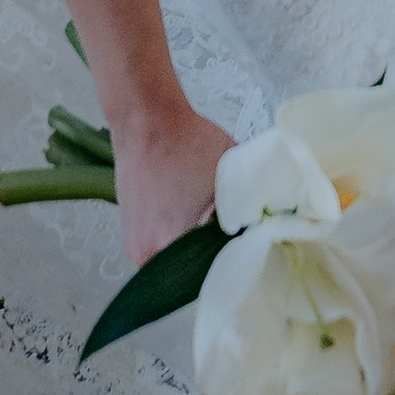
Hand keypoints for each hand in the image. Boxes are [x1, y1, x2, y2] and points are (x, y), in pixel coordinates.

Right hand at [114, 98, 234, 266]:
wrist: (146, 120)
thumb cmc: (188, 144)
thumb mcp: (230, 177)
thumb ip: (250, 209)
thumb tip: (265, 230)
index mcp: (170, 242)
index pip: (210, 274)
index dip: (232, 263)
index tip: (247, 252)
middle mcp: (146, 253)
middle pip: (189, 273)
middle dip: (212, 259)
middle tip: (233, 240)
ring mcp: (133, 244)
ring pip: (173, 261)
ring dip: (193, 249)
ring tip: (211, 226)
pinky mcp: (129, 231)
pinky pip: (159, 246)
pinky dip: (176, 237)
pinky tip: (190, 217)